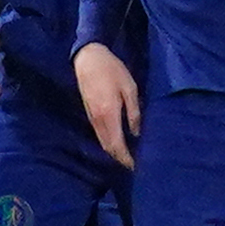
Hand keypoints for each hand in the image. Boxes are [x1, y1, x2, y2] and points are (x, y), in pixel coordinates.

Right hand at [74, 42, 141, 169]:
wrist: (88, 59)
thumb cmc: (112, 70)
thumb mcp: (129, 88)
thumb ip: (133, 112)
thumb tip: (136, 133)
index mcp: (109, 114)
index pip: (117, 144)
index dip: (125, 158)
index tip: (135, 166)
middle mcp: (98, 120)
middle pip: (108, 147)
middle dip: (120, 158)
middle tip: (133, 165)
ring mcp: (91, 117)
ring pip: (102, 142)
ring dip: (114, 152)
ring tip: (127, 157)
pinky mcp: (89, 113)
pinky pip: (99, 134)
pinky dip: (108, 142)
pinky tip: (118, 141)